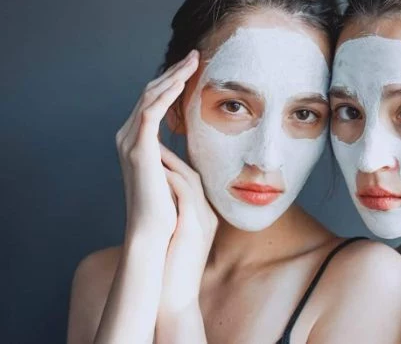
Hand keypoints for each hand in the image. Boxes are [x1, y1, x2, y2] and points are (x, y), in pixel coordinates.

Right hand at [115, 49, 199, 240]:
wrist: (153, 233)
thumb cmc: (168, 209)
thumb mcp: (174, 174)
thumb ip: (175, 156)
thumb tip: (191, 149)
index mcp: (137, 142)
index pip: (154, 102)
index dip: (172, 83)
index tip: (194, 69)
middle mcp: (129, 137)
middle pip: (151, 94)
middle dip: (173, 73)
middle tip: (195, 55)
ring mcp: (130, 142)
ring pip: (151, 97)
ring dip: (173, 77)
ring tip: (193, 61)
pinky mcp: (138, 149)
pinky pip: (151, 112)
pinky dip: (166, 94)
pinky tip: (183, 81)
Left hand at [158, 144, 218, 314]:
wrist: (176, 297)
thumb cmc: (171, 271)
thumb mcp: (176, 238)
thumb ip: (173, 218)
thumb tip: (158, 201)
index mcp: (204, 216)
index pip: (194, 180)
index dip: (176, 162)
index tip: (158, 150)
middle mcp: (207, 214)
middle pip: (194, 174)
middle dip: (174, 155)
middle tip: (155, 141)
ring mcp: (203, 220)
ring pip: (190, 179)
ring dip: (170, 161)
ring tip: (153, 148)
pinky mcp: (194, 227)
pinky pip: (185, 194)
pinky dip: (171, 178)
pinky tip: (157, 170)